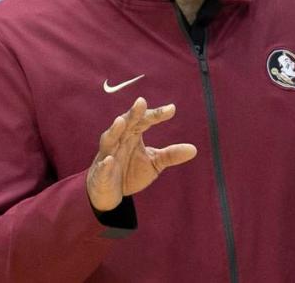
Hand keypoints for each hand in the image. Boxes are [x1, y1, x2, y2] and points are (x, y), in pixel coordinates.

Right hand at [87, 97, 196, 211]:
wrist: (109, 194)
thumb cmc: (130, 172)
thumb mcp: (154, 163)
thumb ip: (171, 155)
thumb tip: (194, 149)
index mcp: (132, 135)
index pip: (144, 120)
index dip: (156, 115)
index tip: (172, 109)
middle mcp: (118, 141)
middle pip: (125, 124)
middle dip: (132, 113)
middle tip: (141, 102)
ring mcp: (107, 156)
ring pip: (108, 140)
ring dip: (114, 130)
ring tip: (121, 121)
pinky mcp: (100, 174)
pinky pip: (102, 168)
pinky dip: (105, 164)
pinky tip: (109, 160)